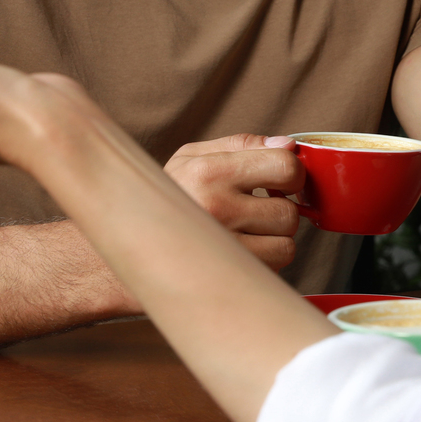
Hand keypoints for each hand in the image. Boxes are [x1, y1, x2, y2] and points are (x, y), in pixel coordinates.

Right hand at [162, 136, 307, 271]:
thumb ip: (242, 145)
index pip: (286, 166)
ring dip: (274, 240)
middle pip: (289, 212)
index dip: (292, 174)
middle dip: (280, 211)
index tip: (280, 181)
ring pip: (286, 245)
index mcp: (207, 171)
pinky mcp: (226, 277)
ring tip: (247, 233)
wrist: (129, 245)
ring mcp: (220, 247)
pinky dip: (266, 262)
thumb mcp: (192, 158)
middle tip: (258, 211)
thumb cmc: (168, 195)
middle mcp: (214, 208)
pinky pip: (273, 269)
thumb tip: (289, 145)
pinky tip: (242, 252)